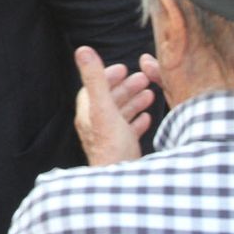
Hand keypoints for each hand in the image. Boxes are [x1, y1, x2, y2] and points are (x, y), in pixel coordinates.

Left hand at [72, 46, 154, 165]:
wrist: (121, 182)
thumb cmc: (112, 145)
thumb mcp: (104, 108)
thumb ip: (95, 79)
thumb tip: (82, 50)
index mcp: (89, 114)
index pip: (94, 89)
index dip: (107, 76)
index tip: (123, 68)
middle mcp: (96, 126)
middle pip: (110, 101)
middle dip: (126, 88)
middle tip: (143, 78)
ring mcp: (108, 139)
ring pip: (120, 115)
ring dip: (134, 102)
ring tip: (150, 94)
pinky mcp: (120, 151)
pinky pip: (128, 132)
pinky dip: (137, 122)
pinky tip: (147, 119)